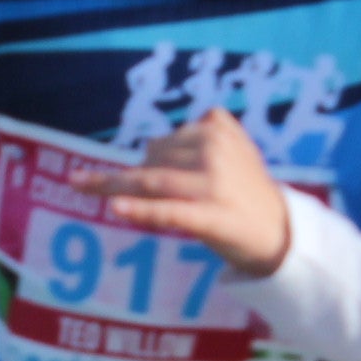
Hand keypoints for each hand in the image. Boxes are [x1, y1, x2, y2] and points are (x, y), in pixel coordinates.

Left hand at [82, 106, 292, 277]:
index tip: (126, 178)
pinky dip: (141, 210)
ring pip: (150, 181)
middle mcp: (213, 150)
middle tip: (130, 193)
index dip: (145, 162)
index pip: (163, 143)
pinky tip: (115, 209)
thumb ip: (210, 132)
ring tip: (79, 184)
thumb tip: (173, 131)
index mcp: (217, 128)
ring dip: (111, 185)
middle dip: (135, 176)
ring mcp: (212, 183)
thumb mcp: (237, 149)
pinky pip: (169, 210)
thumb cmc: (250, 190)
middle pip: (152, 160)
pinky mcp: (210, 216)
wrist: (281, 232)